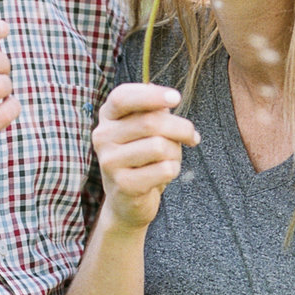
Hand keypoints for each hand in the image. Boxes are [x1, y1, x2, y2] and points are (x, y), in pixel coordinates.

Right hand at [93, 84, 200, 230]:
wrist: (128, 200)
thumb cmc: (142, 157)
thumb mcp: (147, 130)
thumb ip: (155, 112)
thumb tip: (168, 100)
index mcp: (108, 117)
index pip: (123, 97)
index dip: (151, 95)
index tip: (176, 98)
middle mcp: (102, 136)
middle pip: (151, 122)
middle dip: (181, 129)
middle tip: (192, 137)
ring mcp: (109, 161)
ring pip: (160, 146)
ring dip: (176, 153)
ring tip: (170, 160)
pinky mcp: (123, 184)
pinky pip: (164, 169)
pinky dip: (173, 170)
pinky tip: (163, 175)